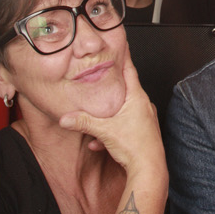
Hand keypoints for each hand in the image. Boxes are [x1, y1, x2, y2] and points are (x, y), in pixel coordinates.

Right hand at [58, 46, 164, 184]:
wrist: (149, 170)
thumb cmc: (135, 148)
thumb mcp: (104, 131)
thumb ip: (82, 122)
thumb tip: (65, 118)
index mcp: (136, 97)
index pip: (128, 69)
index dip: (122, 56)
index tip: (119, 43)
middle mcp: (143, 105)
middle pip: (122, 90)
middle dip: (107, 90)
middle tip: (97, 83)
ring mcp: (144, 118)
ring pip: (121, 110)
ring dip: (106, 117)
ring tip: (96, 127)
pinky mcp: (142, 131)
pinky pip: (124, 125)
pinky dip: (112, 131)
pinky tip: (100, 142)